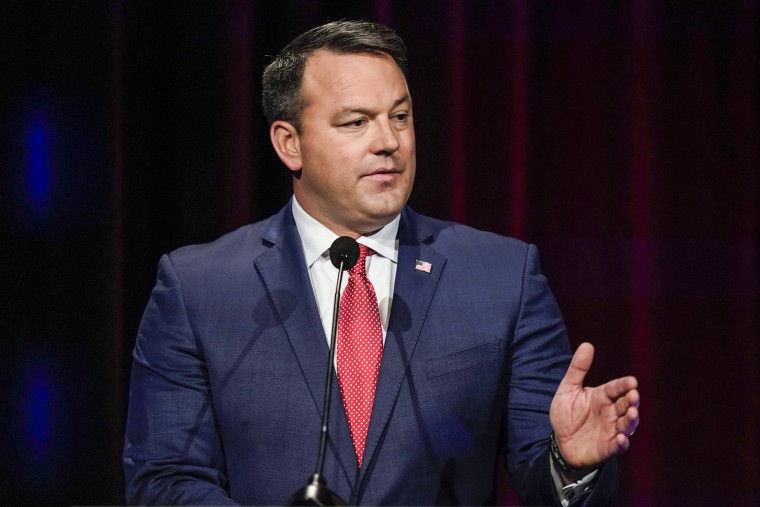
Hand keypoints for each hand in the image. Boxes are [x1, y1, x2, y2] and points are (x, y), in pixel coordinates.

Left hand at [549, 342, 638, 469]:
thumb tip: (587, 345)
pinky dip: (621, 443)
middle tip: (633, 395)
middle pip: (625, 405)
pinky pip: (618, 446)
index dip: (625, 385)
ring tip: (631, 413)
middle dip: (631, 400)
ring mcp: (611, 430)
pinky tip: (621, 439)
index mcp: (602, 397)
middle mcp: (611, 412)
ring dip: (631, 420)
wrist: (560, 442)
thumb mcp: (568, 389)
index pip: (617, 388)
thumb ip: (578, 369)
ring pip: (627, 424)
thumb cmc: (566, 414)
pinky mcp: (608, 447)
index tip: (632, 381)